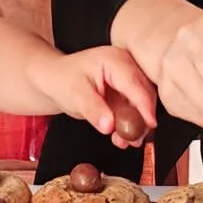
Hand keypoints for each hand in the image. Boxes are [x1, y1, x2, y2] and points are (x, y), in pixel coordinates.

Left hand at [28, 47, 158, 147]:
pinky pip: (133, 111)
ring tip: (126, 141)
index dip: (144, 105)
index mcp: (114, 60)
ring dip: (136, 124)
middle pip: (144, 93)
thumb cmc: (61, 79)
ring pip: (141, 104)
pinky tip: (121, 138)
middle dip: (142, 118)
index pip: (135, 84)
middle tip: (135, 138)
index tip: (149, 124)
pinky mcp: (124, 93)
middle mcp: (125, 67)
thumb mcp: (74, 94)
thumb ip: (93, 109)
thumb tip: (109, 125)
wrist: (53, 80)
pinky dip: (129, 125)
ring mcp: (126, 80)